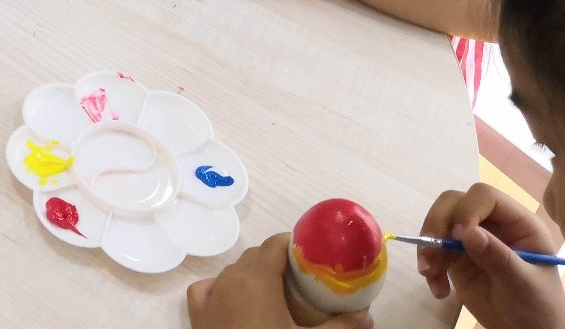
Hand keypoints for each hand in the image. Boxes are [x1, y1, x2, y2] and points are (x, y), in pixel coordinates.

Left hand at [187, 234, 371, 328]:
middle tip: (303, 281)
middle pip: (255, 256)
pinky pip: (207, 288)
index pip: (275, 244)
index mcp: (255, 279)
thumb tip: (367, 317)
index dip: (295, 246)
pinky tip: (235, 299)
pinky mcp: (197, 314)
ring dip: (254, 275)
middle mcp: (228, 280)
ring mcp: (210, 296)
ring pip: (232, 272)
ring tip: (277, 294)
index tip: (314, 257)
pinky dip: (222, 287)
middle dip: (279, 262)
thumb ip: (341, 327)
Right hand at [418, 184, 564, 328]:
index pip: (485, 197)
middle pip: (455, 203)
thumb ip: (498, 257)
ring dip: (428, 247)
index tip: (459, 236)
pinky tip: (438, 288)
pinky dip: (430, 266)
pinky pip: (434, 249)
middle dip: (438, 224)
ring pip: (439, 223)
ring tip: (430, 275)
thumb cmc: (537, 307)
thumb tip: (467, 232)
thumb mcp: (523, 284)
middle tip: (430, 251)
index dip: (468, 209)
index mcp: (517, 222)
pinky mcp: (457, 256)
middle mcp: (493, 223)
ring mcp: (472, 238)